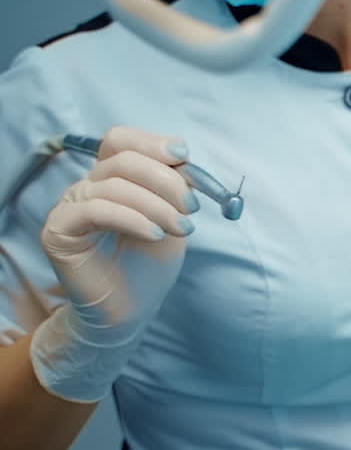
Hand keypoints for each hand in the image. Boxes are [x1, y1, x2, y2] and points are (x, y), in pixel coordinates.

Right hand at [31, 127, 196, 400]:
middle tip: (192, 207)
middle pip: (122, 159)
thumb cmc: (150, 263)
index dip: (151, 142)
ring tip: (181, 228)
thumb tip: (184, 161)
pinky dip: (133, 218)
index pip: (120, 141)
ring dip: (156, 204)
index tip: (183, 155)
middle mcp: (86, 187)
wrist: (131, 308)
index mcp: (112, 178)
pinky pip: (97, 210)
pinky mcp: (59, 230)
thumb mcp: (173, 216)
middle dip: (165, 179)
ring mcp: (70, 207)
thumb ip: (176, 187)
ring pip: (113, 185)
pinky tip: (155, 235)